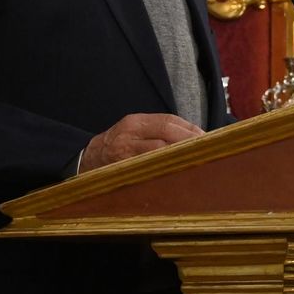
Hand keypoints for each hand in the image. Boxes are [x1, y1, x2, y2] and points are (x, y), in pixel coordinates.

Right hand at [78, 113, 203, 173]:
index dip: (190, 129)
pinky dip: (165, 169)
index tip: (207, 137)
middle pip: (167, 131)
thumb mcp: (134, 132)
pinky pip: (148, 168)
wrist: (85, 161)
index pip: (169, 120)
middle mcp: (130, 133)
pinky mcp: (122, 169)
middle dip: (190, 140)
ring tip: (198, 160)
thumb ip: (158, 133)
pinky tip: (178, 173)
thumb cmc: (117, 147)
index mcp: (136, 122)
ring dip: (181, 155)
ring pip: (159, 150)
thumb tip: (192, 139)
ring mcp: (125, 151)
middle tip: (208, 149)